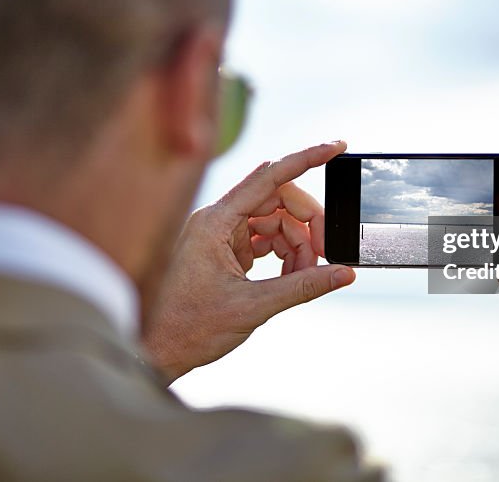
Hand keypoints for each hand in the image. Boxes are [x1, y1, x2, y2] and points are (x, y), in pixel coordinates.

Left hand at [142, 141, 355, 381]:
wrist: (155, 350)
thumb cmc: (188, 328)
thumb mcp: (252, 307)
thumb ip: (302, 287)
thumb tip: (343, 274)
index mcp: (215, 221)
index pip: (270, 177)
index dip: (307, 159)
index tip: (336, 147)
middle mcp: (217, 219)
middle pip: (278, 199)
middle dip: (307, 224)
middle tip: (326, 254)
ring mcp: (220, 234)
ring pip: (275, 221)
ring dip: (297, 246)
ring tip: (304, 277)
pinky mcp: (224, 250)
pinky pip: (265, 239)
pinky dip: (284, 256)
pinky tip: (291, 278)